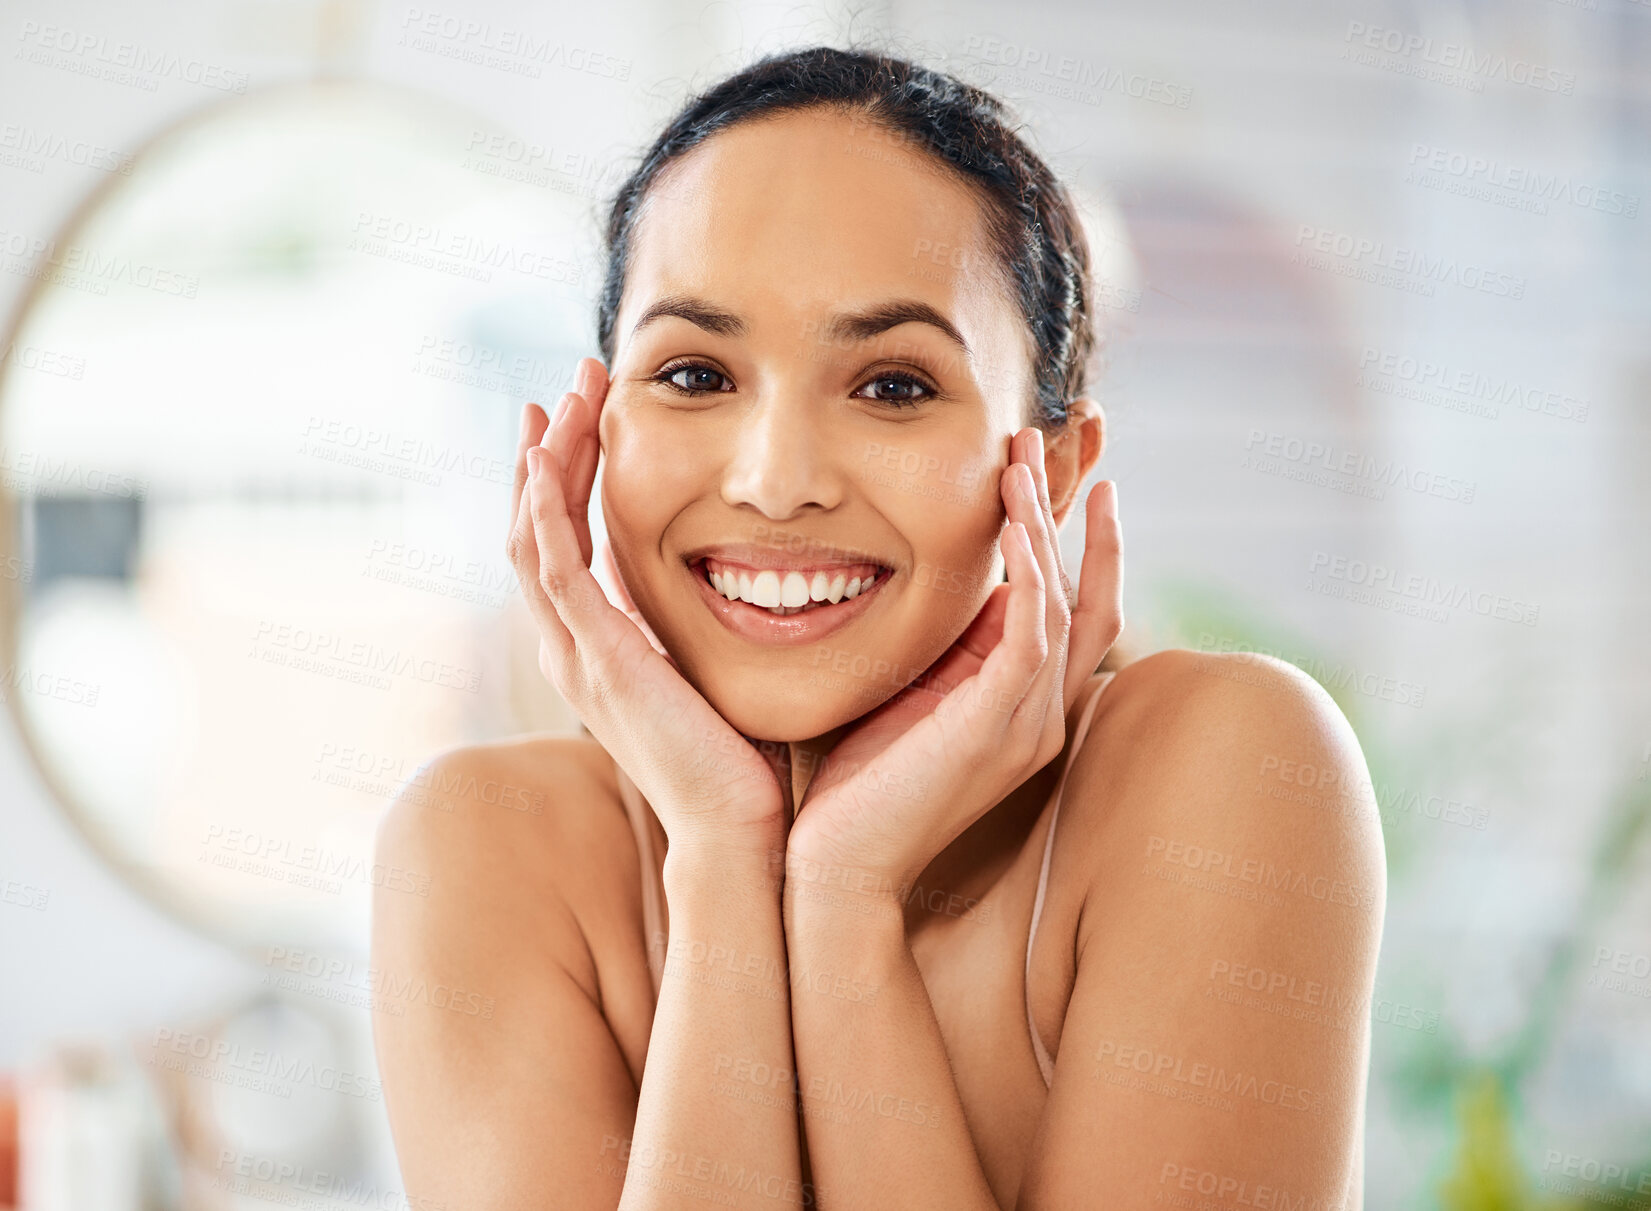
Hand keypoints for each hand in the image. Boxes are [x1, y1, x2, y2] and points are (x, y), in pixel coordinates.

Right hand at [507, 358, 788, 854]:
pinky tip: (545, 456)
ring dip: (546, 460)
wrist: (737, 835)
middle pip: (536, 529)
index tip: (587, 417)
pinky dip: (543, 509)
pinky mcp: (599, 660)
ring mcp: (578, 655)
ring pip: (535, 537)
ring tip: (564, 395)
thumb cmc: (744, 766)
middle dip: (553, 451)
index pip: (564, 546)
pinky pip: (555, 570)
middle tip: (572, 385)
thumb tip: (751, 587)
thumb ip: (707, 630)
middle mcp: (574, 648)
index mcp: (600, 649)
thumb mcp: (716, 675)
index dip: (568, 478)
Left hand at [785, 426, 1123, 895]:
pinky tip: (1015, 519)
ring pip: (1062, 600)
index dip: (1077, 538)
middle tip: (1061, 436)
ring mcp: (1029, 722)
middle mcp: (1043, 713)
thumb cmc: (857, 786)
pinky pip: (1034, 630)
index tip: (1061, 472)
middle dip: (1079, 512)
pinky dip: (1032, 570)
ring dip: (1045, 521)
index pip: (1072, 608)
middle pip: (1090, 594)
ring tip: (1024, 452)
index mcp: (1024, 708)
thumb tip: (952, 588)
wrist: (835, 868)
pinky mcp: (999, 725)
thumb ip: (945, 649)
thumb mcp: (910, 697)